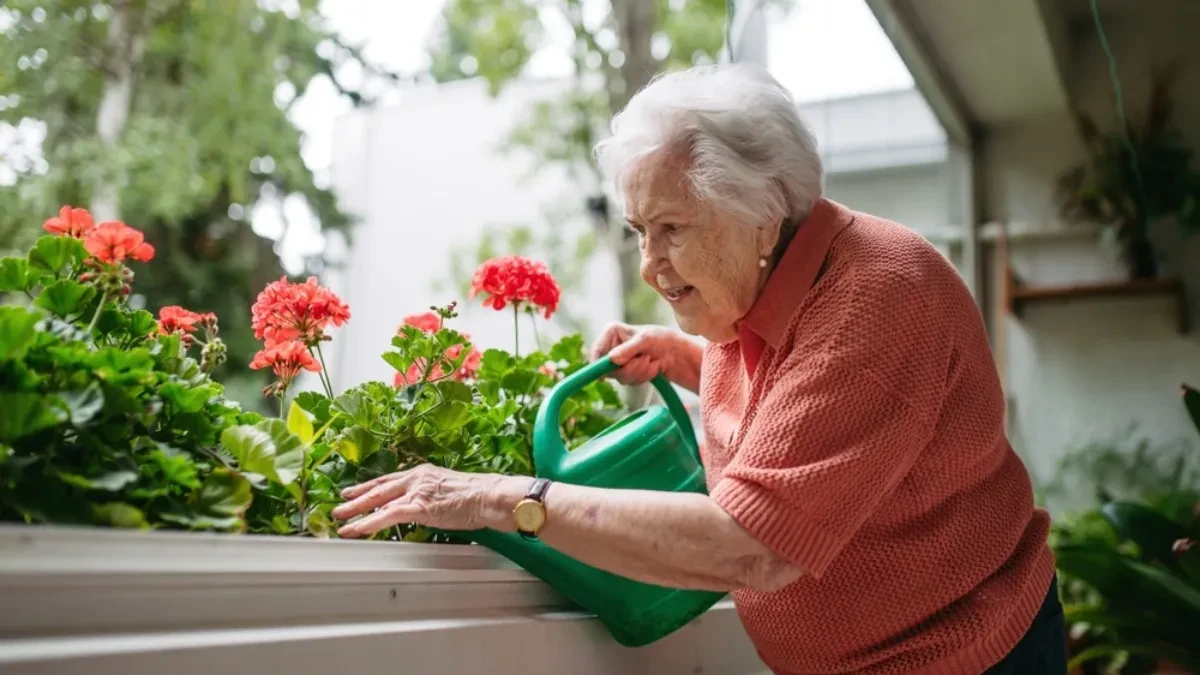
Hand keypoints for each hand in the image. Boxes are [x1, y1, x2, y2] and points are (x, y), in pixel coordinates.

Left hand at [332, 464, 526, 537]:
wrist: (488, 496)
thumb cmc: (476, 496)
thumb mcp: (447, 491)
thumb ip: (430, 497)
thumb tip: (421, 508)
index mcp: (422, 473)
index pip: (389, 479)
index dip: (370, 486)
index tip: (355, 490)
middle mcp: (415, 478)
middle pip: (378, 488)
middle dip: (356, 497)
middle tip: (339, 503)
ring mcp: (415, 492)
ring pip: (378, 501)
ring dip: (356, 511)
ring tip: (340, 520)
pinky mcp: (418, 507)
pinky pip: (387, 516)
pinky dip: (369, 523)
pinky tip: (357, 529)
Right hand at [590, 323, 688, 385]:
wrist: (680, 354)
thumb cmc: (664, 339)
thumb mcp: (646, 340)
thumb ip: (628, 349)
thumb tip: (611, 359)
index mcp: (612, 332)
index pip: (597, 351)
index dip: (598, 365)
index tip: (605, 377)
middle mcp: (613, 346)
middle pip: (608, 369)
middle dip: (629, 368)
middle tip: (645, 359)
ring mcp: (621, 361)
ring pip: (620, 377)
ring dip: (639, 372)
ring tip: (651, 361)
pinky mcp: (629, 372)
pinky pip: (630, 382)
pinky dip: (643, 377)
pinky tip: (654, 368)